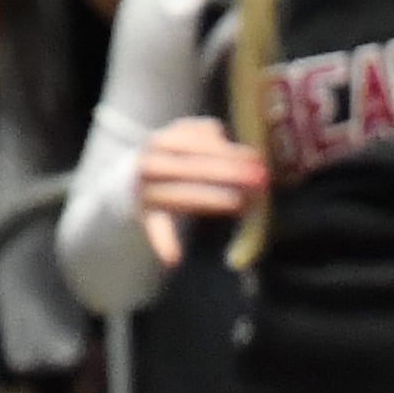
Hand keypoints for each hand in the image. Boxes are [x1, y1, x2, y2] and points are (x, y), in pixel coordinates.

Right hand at [134, 115, 264, 265]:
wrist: (136, 176)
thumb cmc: (177, 155)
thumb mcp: (190, 135)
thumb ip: (211, 136)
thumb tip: (246, 154)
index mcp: (162, 141)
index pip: (196, 143)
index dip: (227, 150)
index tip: (255, 158)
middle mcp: (149, 164)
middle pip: (187, 167)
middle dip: (225, 172)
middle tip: (258, 179)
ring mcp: (146, 191)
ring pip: (177, 195)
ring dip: (209, 198)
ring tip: (239, 203)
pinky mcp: (147, 215)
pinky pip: (155, 228)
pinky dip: (162, 241)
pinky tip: (173, 257)